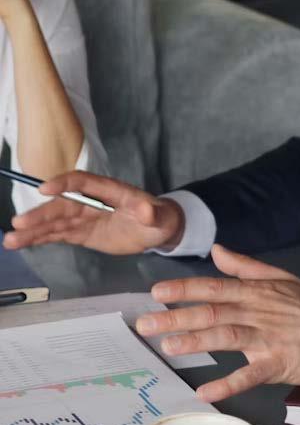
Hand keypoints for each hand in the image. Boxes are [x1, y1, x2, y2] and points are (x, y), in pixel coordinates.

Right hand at [4, 171, 183, 254]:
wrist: (156, 229)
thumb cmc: (159, 218)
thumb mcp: (159, 217)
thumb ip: (151, 214)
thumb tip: (146, 210)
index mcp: (110, 191)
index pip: (83, 182)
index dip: (65, 183)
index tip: (45, 188)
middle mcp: (92, 202)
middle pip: (63, 205)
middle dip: (42, 213)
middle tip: (19, 222)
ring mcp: (85, 217)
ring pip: (55, 222)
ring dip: (33, 230)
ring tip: (11, 239)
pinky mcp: (81, 232)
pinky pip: (57, 235)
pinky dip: (39, 239)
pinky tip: (20, 243)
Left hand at [136, 245, 299, 401]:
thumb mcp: (281, 278)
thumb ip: (245, 266)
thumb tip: (217, 250)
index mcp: (257, 291)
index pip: (215, 287)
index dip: (185, 289)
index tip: (157, 292)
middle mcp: (258, 312)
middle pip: (213, 312)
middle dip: (177, 317)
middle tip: (146, 324)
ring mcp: (268, 338)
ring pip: (227, 336)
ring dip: (196, 342)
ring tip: (168, 348)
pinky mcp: (278, 363)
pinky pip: (250, 374)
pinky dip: (228, 383)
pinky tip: (206, 391)